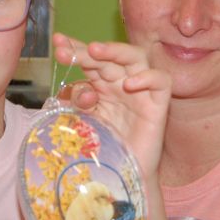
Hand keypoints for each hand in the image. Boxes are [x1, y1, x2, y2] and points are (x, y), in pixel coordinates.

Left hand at [52, 33, 170, 181]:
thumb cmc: (102, 147)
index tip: (57, 43)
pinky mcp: (158, 105)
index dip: (75, 48)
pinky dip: (147, 77)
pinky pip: (161, 82)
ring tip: (95, 51)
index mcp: (102, 83)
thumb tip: (81, 89)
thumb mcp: (81, 121)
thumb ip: (77, 102)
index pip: (90, 59)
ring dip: (116, 51)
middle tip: (67, 52)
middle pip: (109, 55)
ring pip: (136, 58)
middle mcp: (121, 82)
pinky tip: (129, 84)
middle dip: (87, 51)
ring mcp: (141, 91)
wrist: (122, 176)